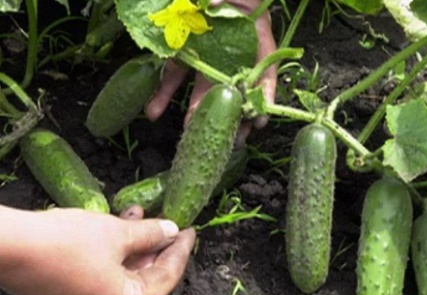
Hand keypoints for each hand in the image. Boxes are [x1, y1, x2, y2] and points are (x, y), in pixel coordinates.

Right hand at [0, 206, 194, 294]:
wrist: (7, 247)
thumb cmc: (68, 242)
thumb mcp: (116, 234)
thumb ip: (149, 234)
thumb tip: (170, 231)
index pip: (165, 279)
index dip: (180, 252)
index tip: (190, 230)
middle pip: (143, 279)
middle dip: (155, 247)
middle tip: (167, 222)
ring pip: (119, 275)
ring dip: (132, 244)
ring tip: (137, 213)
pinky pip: (99, 275)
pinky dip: (111, 252)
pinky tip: (112, 224)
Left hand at [146, 0, 277, 141]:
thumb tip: (212, 2)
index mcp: (254, 37)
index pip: (264, 72)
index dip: (263, 97)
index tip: (258, 120)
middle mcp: (232, 52)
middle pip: (233, 89)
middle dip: (227, 114)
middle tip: (226, 138)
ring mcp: (206, 54)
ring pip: (202, 89)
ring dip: (194, 112)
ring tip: (187, 132)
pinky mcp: (182, 52)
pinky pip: (173, 75)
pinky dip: (162, 94)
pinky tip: (152, 112)